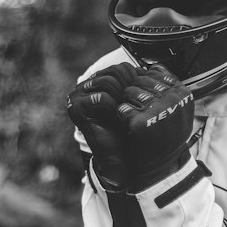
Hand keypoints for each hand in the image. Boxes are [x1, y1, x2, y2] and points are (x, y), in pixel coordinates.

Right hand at [66, 65, 135, 189]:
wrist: (121, 159)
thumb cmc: (129, 132)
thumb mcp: (134, 103)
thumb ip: (135, 84)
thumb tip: (151, 67)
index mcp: (97, 82)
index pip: (119, 68)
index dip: (136, 81)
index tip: (142, 97)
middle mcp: (84, 87)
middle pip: (114, 70)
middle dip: (129, 87)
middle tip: (133, 106)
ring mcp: (77, 96)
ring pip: (108, 81)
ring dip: (122, 98)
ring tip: (125, 112)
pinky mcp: (76, 108)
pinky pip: (102, 98)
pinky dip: (114, 108)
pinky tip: (117, 118)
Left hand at [114, 64, 195, 190]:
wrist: (163, 169)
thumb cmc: (168, 139)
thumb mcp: (177, 110)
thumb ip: (169, 88)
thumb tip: (154, 66)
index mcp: (183, 94)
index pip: (156, 73)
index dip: (145, 85)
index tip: (147, 100)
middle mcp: (174, 100)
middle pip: (141, 80)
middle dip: (134, 93)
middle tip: (137, 111)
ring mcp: (158, 111)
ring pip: (129, 92)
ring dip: (126, 103)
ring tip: (133, 119)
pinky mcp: (142, 123)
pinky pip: (122, 108)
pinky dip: (120, 117)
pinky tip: (128, 127)